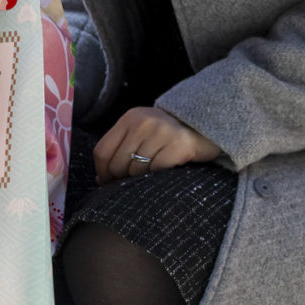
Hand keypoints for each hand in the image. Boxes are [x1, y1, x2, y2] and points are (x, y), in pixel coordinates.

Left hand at [94, 106, 219, 182]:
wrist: (204, 127)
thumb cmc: (167, 135)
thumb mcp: (141, 132)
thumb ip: (122, 148)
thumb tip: (100, 178)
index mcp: (130, 118)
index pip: (103, 150)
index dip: (102, 172)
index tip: (106, 182)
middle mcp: (143, 122)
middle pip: (117, 164)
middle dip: (119, 180)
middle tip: (129, 186)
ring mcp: (162, 132)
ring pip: (136, 171)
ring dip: (139, 181)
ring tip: (147, 179)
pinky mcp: (179, 145)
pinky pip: (157, 171)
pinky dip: (156, 179)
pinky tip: (162, 176)